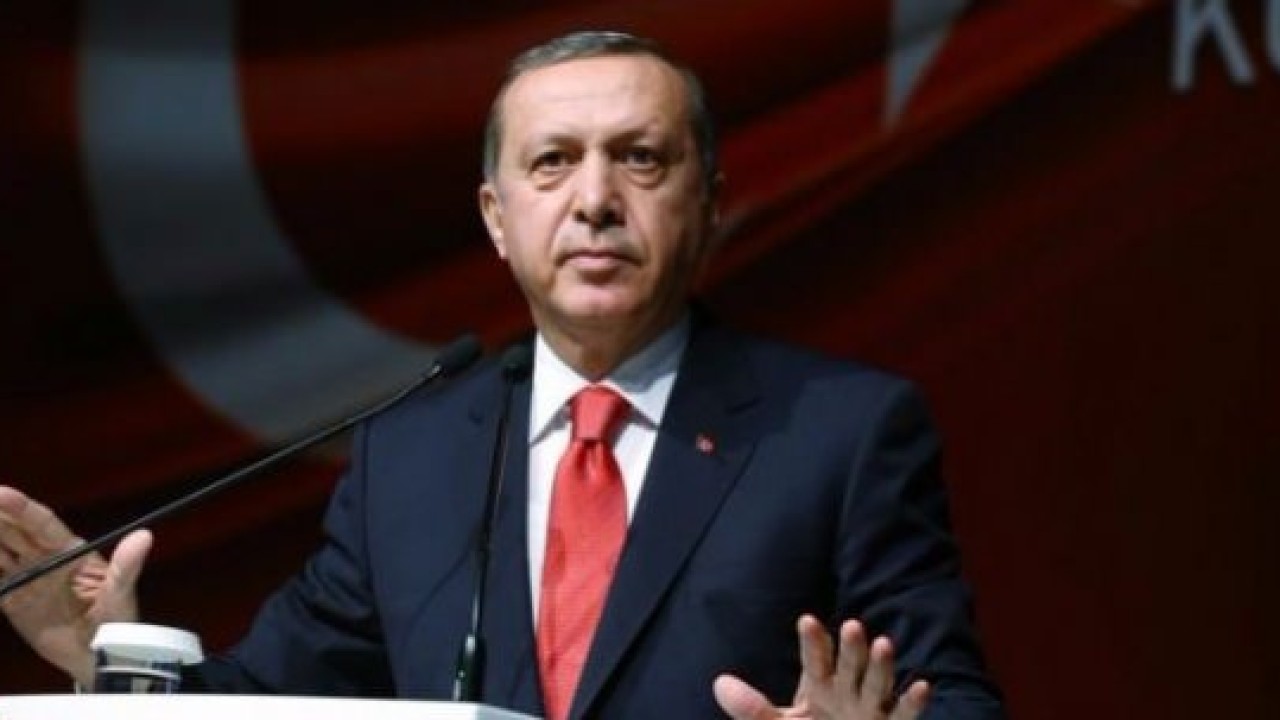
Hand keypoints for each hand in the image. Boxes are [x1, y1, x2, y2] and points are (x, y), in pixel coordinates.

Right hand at [0, 485, 150, 686]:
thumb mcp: (120, 594)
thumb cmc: (116, 621)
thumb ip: (127, 566)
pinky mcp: (11, 599)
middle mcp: (43, 557)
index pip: (40, 522)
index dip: (20, 508)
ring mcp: (26, 577)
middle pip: (11, 531)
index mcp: (68, 549)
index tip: (1, 494)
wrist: (98, 656)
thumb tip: (145, 536)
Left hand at [714, 615, 929, 719]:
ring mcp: (871, 709)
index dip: (812, 641)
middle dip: (851, 648)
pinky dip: (913, 703)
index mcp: (820, 684)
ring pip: (878, 684)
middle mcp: (848, 690)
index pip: (815, 660)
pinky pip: (904, 716)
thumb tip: (719, 683)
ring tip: (884, 643)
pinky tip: (924, 685)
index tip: (806, 620)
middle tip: (852, 625)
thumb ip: (752, 709)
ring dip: (882, 666)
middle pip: (849, 665)